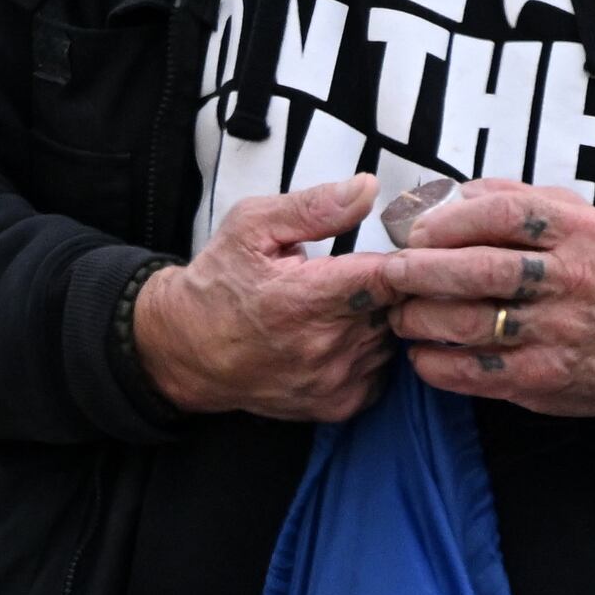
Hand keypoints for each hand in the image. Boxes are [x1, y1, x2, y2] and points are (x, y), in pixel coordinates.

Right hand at [130, 177, 393, 421]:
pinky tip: (342, 337)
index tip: (402, 249)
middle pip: (400, 308)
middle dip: (391, 286)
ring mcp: (333, 380)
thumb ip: (314, 207)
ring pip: (393, 339)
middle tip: (362, 274)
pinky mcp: (337, 404)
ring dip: (381, 319)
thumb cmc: (218, 285)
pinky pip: (382, 371)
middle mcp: (324, 346)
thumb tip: (367, 189)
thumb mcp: (252, 226)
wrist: (186, 351)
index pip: (392, 278)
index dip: (407, 259)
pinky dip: (370, 352)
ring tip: (345, 305)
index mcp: (305, 298)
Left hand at [371, 181, 594, 415]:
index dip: (450, 220)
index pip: (504, 214)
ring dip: (419, 318)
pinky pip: (477, 371)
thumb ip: (518, 199)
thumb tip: (450, 192)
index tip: (415, 231)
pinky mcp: (545, 376)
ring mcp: (558, 331)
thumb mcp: (580, 220)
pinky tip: (421, 356)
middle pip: (481, 269)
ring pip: (471, 322)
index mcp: (578, 232)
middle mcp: (571, 279)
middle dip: (422, 270)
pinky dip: (437, 365)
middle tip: (390, 272)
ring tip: (398, 315)